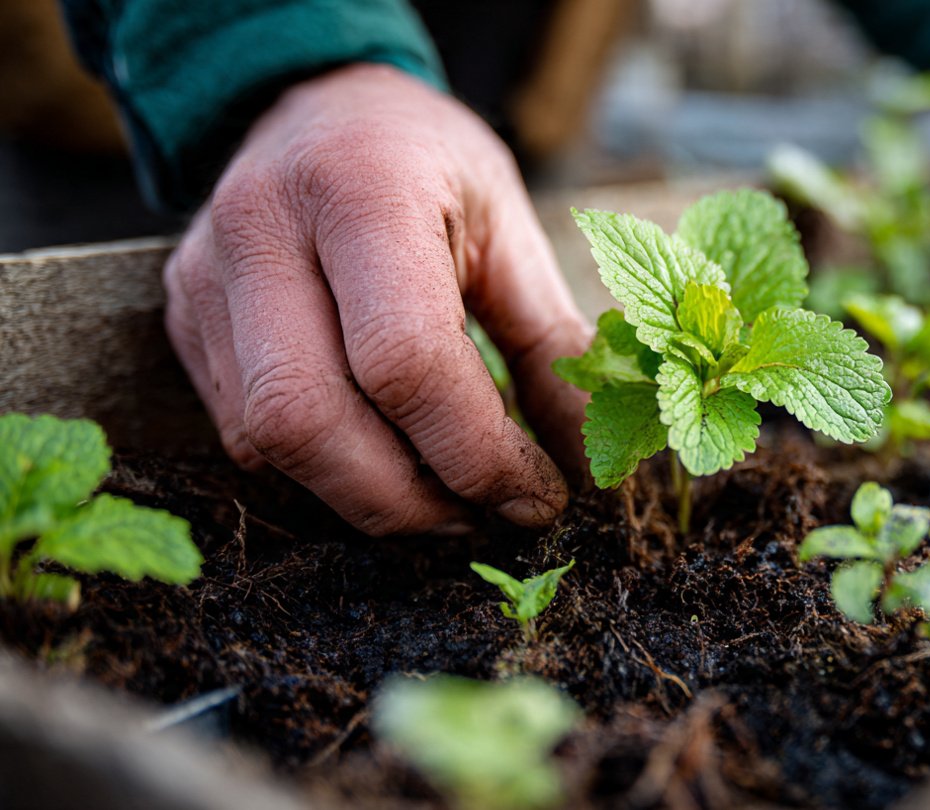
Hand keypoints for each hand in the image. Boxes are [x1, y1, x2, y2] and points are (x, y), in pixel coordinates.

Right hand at [163, 63, 590, 534]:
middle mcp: (261, 229)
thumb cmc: (431, 163)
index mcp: (362, 189)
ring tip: (442, 495)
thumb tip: (592, 462)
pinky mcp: (184, 316)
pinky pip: (241, 433)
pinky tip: (382, 456)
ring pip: (266, 441)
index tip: (536, 495)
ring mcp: (206, 275)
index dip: (476, 453)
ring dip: (363, 497)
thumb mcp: (512, 228)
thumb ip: (551, 343)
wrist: (319, 101)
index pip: (404, 361)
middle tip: (481, 515)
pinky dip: (320, 470)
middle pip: (308, 419)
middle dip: (407, 500)